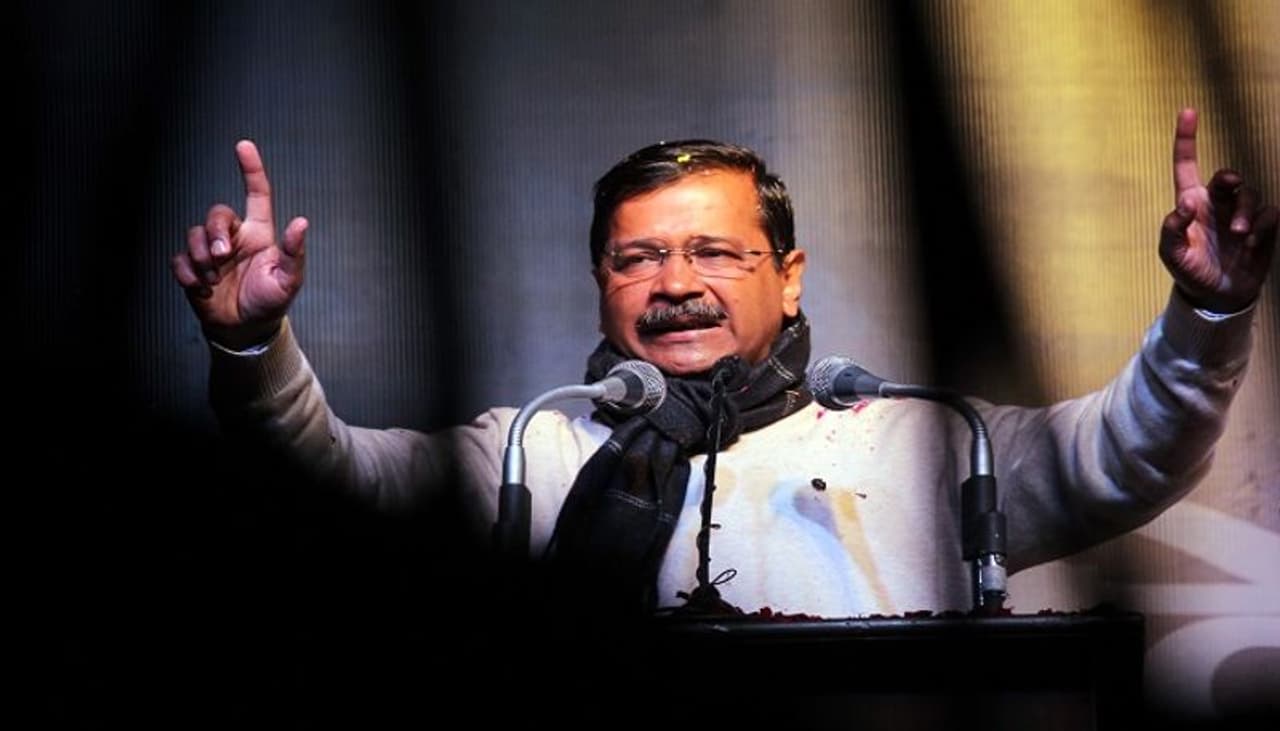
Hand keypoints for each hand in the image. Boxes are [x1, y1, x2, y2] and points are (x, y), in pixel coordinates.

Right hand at [171, 141, 307, 348]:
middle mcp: (234, 237)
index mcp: (259, 233)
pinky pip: (179, 258)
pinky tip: (200, 287)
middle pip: (217, 213)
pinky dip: (186, 272)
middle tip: (221, 257)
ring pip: (194, 233)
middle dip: (215, 232)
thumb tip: (301, 223)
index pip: (256, 194)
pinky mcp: (193, 267)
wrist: (245, 329)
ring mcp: (212, 252)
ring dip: (201, 255)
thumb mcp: (288, 280)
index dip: (251, 169)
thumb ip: (294, 253)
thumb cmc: (270, 302)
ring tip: (213, 278)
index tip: (243, 145)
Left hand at [1159, 108, 1276, 312]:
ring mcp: (1239, 214)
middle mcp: (1216, 204)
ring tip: (1238, 233)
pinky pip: (1268, 213)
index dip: (1187, 139)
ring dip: (1245, 210)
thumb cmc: (1190, 272)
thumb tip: (1184, 205)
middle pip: (1227, 177)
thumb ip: (1171, 230)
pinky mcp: (1261, 227)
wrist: (1217, 296)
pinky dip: (1261, 224)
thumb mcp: (1172, 255)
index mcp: (1190, 203)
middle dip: (1230, 177)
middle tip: (1229, 184)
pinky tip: (1250, 242)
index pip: (1186, 166)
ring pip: (1249, 194)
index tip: (1188, 112)